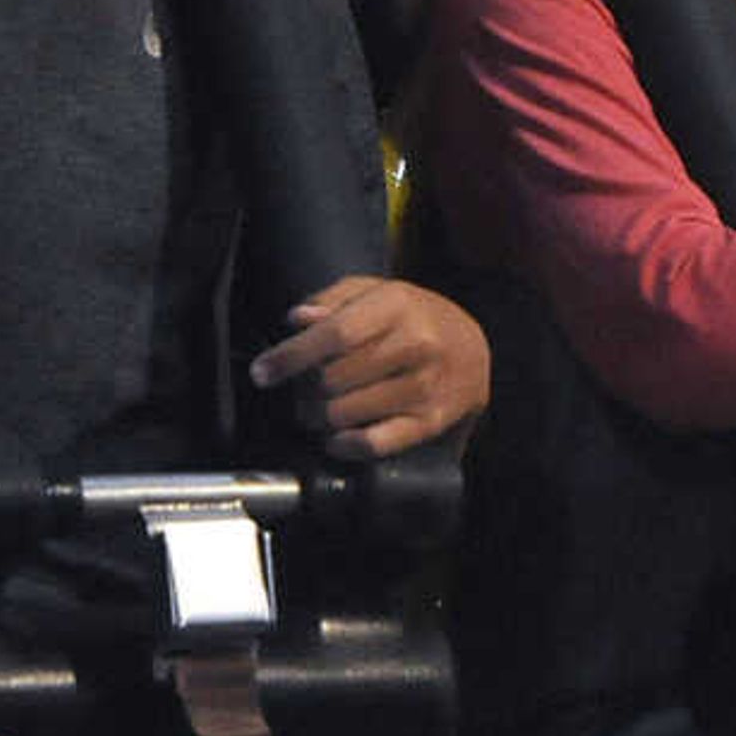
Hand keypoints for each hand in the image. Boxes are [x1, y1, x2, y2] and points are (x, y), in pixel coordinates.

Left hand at [249, 277, 490, 459]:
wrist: (473, 348)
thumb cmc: (412, 318)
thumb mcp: (374, 292)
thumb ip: (332, 300)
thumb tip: (299, 320)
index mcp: (398, 305)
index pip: (334, 334)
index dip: (290, 356)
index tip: (262, 373)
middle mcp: (417, 344)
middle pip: (332, 379)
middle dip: (302, 390)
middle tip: (301, 389)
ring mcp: (426, 385)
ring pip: (344, 413)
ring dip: (318, 417)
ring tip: (319, 409)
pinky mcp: (432, 420)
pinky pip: (374, 444)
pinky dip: (344, 444)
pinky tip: (337, 436)